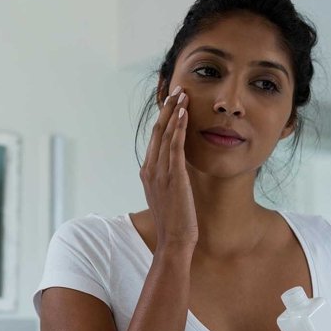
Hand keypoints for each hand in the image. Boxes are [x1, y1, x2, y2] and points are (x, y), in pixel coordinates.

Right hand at [139, 84, 197, 249]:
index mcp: (147, 173)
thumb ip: (168, 179)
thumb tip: (177, 169)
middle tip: (177, 90)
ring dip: (173, 112)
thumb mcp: (167, 196)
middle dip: (167, 109)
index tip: (171, 104)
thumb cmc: (174, 222)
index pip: (154, 139)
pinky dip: (178, 128)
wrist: (173, 240)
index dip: (162, 119)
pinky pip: (174, 146)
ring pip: (164, 134)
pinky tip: (183, 113)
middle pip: (156, 131)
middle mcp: (150, 169)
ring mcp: (160, 173)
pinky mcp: (173, 176)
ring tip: (182, 94)